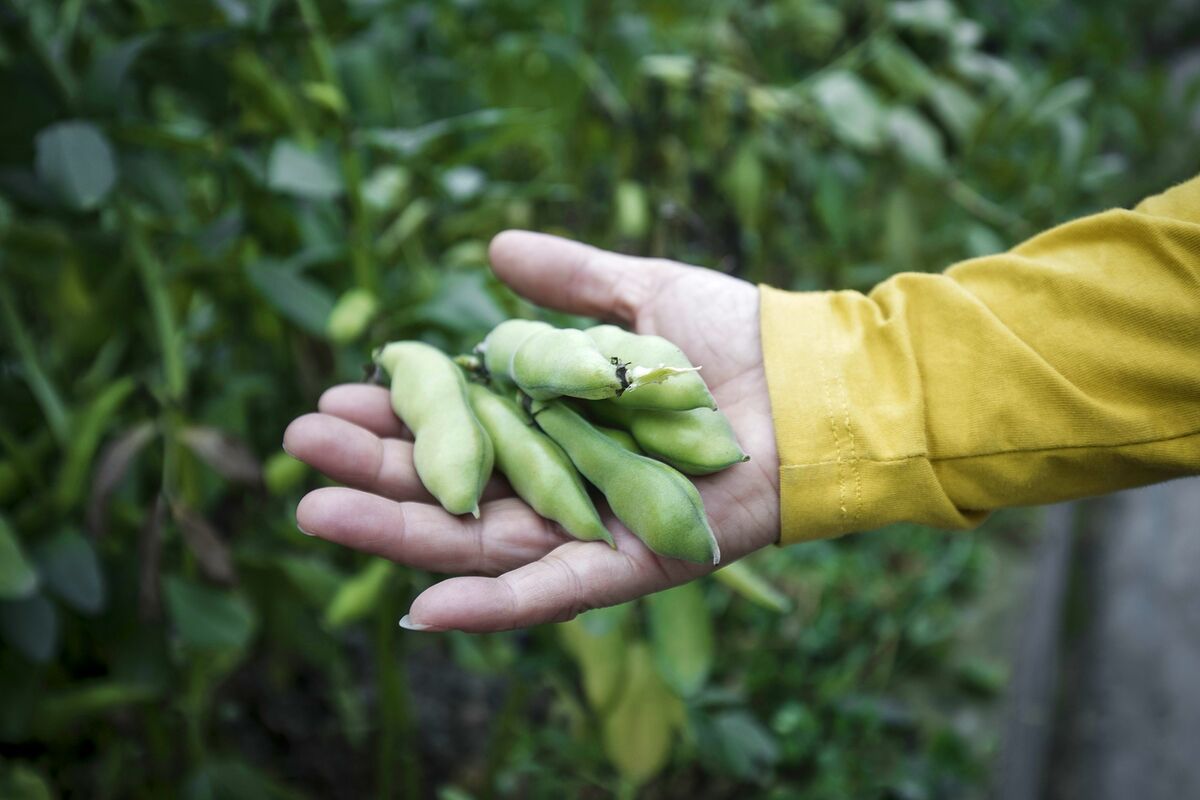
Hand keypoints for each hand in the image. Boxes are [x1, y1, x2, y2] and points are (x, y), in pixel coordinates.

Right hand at [283, 231, 779, 631]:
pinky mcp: (631, 564)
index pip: (462, 422)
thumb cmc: (736, 338)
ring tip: (314, 508)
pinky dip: (489, 606)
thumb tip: (489, 249)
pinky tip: (417, 609)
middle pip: (454, 484)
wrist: (815, 384)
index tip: (340, 387)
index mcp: (559, 419)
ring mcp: (594, 527)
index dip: (401, 410)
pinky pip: (551, 593)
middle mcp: (566, 479)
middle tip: (300, 442)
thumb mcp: (639, 292)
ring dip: (399, 530)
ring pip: (481, 541)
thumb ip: (568, 278)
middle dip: (377, 466)